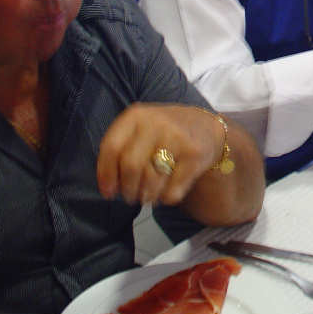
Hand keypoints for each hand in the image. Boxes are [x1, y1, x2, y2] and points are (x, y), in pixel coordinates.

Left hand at [96, 104, 226, 206]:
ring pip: (151, 182)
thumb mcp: (139, 129)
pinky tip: (167, 190)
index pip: (112, 148)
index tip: (107, 192)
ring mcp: (177, 138)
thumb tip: (108, 187)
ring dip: (146, 196)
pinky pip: (171, 191)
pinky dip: (165, 198)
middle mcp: (156, 123)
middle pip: (131, 166)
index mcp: (136, 115)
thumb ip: (120, 150)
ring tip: (147, 196)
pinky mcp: (194, 155)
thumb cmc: (164, 133)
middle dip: (127, 189)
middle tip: (130, 196)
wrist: (206, 127)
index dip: (106, 175)